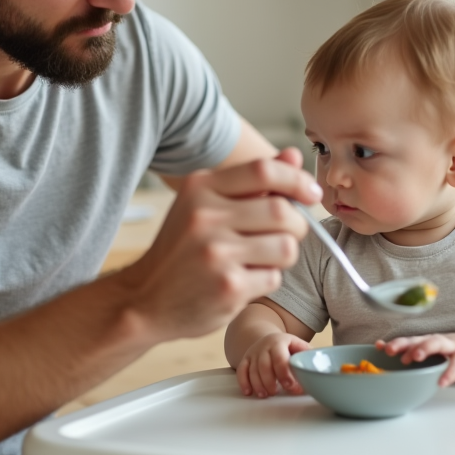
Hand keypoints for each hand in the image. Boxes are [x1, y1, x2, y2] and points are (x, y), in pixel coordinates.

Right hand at [124, 148, 320, 340]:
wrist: (144, 299)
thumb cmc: (181, 249)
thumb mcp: (206, 204)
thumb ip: (251, 181)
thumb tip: (294, 155)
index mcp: (200, 188)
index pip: (264, 170)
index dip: (297, 179)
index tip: (311, 192)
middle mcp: (205, 216)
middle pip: (283, 210)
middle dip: (297, 223)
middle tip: (288, 233)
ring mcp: (216, 253)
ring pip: (286, 246)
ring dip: (284, 254)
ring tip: (263, 258)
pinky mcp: (228, 287)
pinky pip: (274, 277)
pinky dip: (266, 279)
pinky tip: (244, 280)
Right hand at [237, 332, 310, 397]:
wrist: (269, 340)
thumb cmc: (288, 348)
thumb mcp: (299, 347)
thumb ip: (308, 357)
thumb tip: (317, 372)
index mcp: (280, 342)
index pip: (280, 358)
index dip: (285, 374)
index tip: (291, 386)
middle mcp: (264, 347)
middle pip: (264, 365)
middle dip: (270, 381)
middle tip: (277, 393)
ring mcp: (253, 353)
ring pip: (252, 370)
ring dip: (258, 385)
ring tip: (266, 395)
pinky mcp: (245, 360)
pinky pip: (241, 371)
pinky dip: (244, 382)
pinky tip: (249, 392)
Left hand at [376, 333, 454, 386]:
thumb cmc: (449, 357)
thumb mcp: (430, 358)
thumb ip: (411, 358)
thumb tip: (384, 360)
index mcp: (425, 343)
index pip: (407, 341)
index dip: (393, 343)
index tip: (379, 348)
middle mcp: (436, 342)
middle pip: (418, 339)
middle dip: (404, 344)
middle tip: (392, 352)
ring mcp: (452, 347)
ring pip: (437, 343)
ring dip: (425, 348)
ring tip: (415, 357)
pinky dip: (449, 373)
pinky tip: (442, 382)